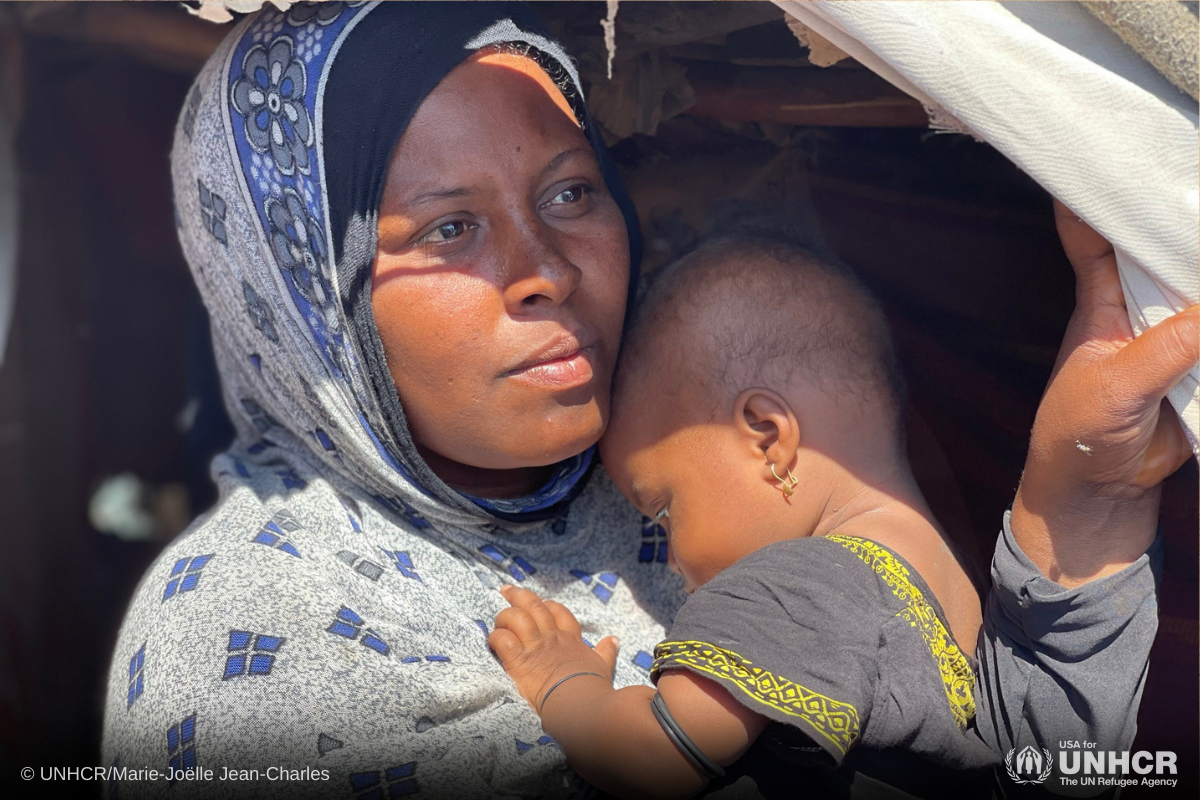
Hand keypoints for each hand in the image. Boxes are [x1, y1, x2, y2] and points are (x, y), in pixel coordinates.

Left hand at [489, 585, 618, 712]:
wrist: (580, 701)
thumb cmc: (593, 686)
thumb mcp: (604, 665)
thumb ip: (607, 651)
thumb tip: (614, 639)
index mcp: (570, 638)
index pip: (558, 612)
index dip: (547, 605)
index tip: (540, 602)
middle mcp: (551, 637)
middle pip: (534, 606)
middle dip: (519, 596)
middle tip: (506, 590)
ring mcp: (535, 646)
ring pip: (516, 617)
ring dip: (505, 616)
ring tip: (498, 620)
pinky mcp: (519, 660)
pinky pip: (503, 640)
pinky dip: (496, 637)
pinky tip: (494, 641)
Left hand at [1011, 200, 1198, 585]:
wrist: (1098, 492)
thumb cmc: (1078, 435)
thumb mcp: (1116, 388)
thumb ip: (1171, 347)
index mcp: (1099, 297)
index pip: (1091, 229)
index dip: (1097, 189)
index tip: (1112, 145)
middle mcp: (1136, 302)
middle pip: (1161, 243)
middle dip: (1182, 213)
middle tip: (1193, 169)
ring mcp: (1173, 327)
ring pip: (1196, 278)